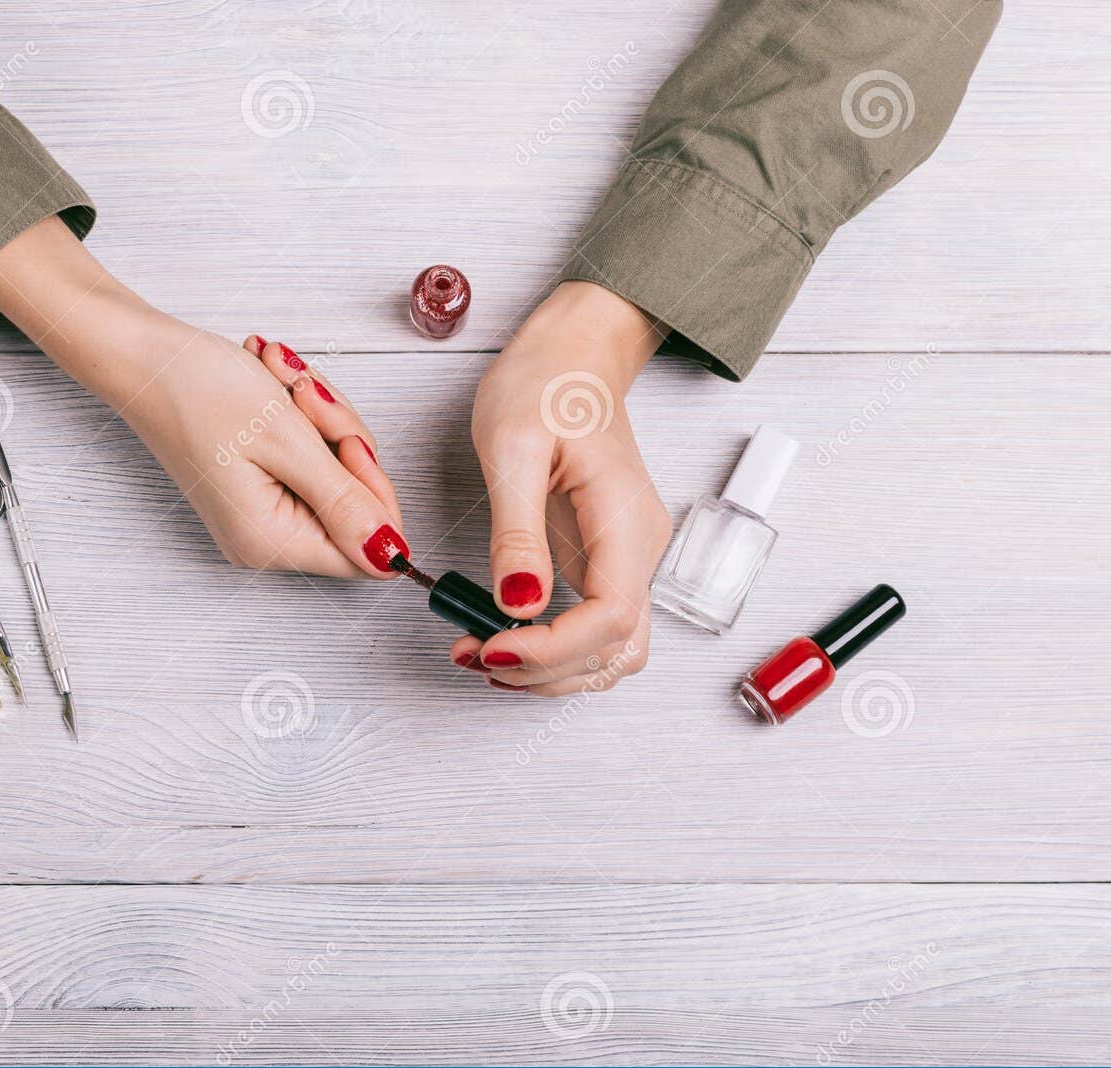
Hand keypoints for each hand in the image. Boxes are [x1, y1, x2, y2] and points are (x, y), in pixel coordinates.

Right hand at [128, 324, 408, 577]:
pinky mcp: (258, 483)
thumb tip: (391, 552)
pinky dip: (302, 417)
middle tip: (305, 396)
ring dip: (321, 417)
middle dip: (342, 439)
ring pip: (336, 471)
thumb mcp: (287, 441)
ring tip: (280, 380)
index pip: (366, 551)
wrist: (142, 355)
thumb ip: (343, 501)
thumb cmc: (197, 390)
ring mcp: (261, 510)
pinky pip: (311, 456)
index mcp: (271, 541)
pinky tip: (272, 386)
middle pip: (352, 504)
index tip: (348, 441)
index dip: (374, 493)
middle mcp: (265, 538)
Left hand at [454, 281, 670, 694]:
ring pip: (607, 651)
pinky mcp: (602, 560)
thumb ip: (517, 532)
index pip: (610, 618)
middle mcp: (637, 548)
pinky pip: (590, 626)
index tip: (491, 646)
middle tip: (473, 654)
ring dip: (550, 670)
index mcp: (624, 519)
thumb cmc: (545, 383)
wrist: (572, 355)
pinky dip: (550, 648)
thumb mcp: (513, 446)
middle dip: (544, 670)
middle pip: (614, 649)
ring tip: (481, 652)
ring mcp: (624, 558)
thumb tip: (518, 604)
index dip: (551, 649)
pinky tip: (503, 637)